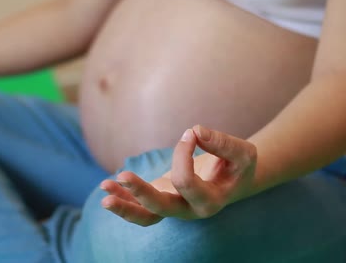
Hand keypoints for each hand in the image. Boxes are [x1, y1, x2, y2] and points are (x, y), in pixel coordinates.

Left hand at [100, 125, 256, 225]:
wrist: (234, 179)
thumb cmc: (238, 165)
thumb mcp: (242, 152)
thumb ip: (222, 143)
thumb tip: (194, 131)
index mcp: (210, 202)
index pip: (186, 181)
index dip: (183, 154)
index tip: (191, 133)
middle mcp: (189, 211)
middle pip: (160, 209)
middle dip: (141, 193)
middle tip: (122, 176)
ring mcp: (173, 208)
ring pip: (145, 215)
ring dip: (123, 204)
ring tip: (104, 187)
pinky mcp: (161, 200)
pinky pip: (139, 206)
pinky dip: (122, 197)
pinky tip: (107, 186)